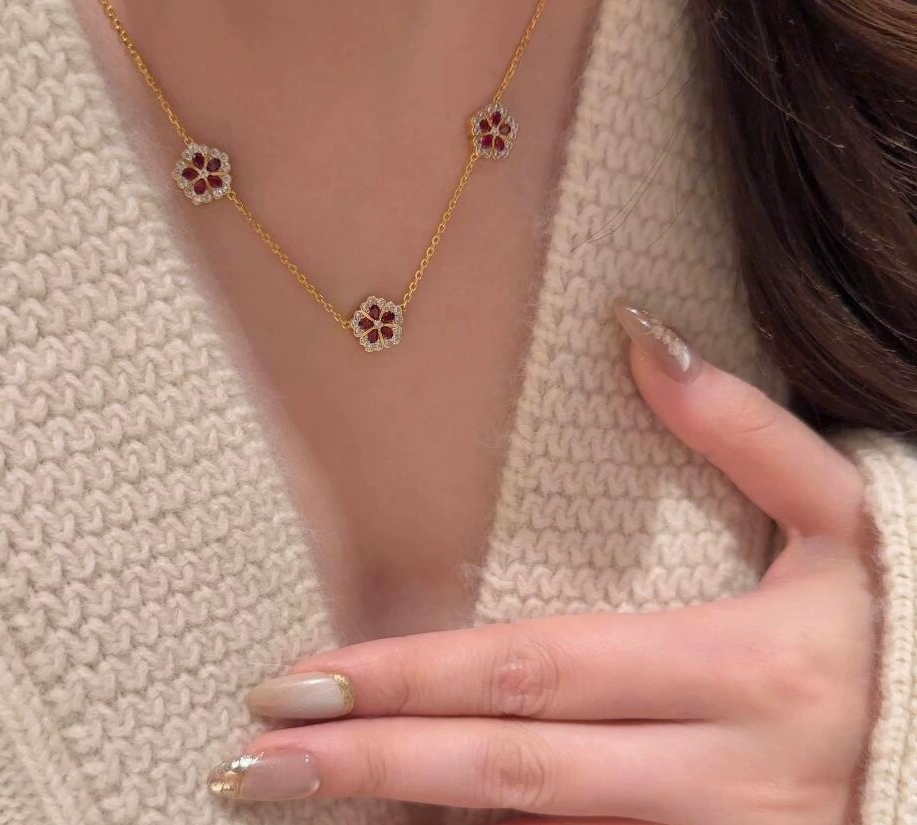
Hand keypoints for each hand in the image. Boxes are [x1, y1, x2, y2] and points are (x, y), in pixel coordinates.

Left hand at [208, 299, 878, 824]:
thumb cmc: (865, 647)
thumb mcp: (838, 534)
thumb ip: (749, 433)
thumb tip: (640, 335)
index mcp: (748, 676)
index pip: (543, 670)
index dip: (417, 677)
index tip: (303, 675)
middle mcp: (720, 785)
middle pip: (511, 772)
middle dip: (372, 763)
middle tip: (255, 754)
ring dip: (394, 819)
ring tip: (280, 792)